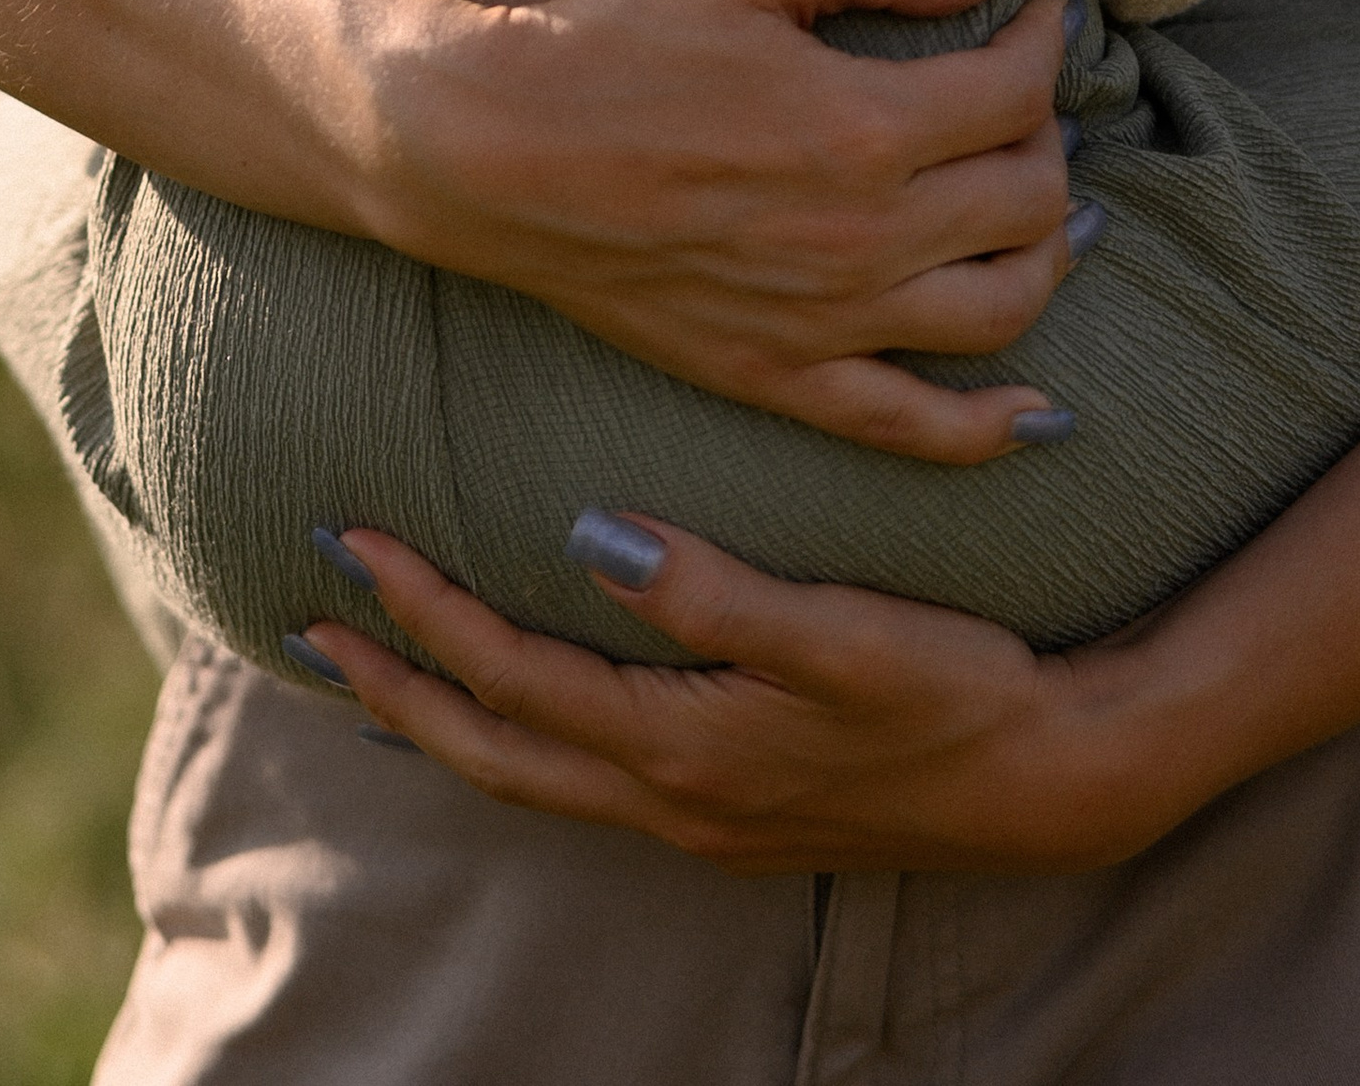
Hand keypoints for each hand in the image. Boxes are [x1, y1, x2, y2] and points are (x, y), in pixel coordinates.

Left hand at [304, 518, 1172, 874]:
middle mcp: (670, 799)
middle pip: (490, 748)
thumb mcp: (842, 631)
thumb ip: (713, 593)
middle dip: (391, 682)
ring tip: (373, 672)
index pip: (512, 675)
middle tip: (304, 620)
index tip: (350, 540)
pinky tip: (515, 710)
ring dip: (442, 720)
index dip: (422, 609)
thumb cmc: (957, 689)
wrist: (1054, 781)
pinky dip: (516, 741)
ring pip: (529, 775)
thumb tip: (591, 540)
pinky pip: (580, 781)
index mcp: (680, 747)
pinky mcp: (731, 814)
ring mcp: (698, 819)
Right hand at [370, 0, 1088, 461]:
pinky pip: (917, 426)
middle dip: (1049, 135)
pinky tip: (1040, 412)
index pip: (1015, 94)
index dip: (1044, 45)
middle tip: (1021, 97)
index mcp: (863, 127)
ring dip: (1049, 254)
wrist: (490, 151)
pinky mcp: (779, 375)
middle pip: (1028, 198)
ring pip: (1003, 308)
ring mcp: (826, 321)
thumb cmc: (615, 40)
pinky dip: (995, 426)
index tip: (1036, 17)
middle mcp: (863, 238)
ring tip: (1046, 208)